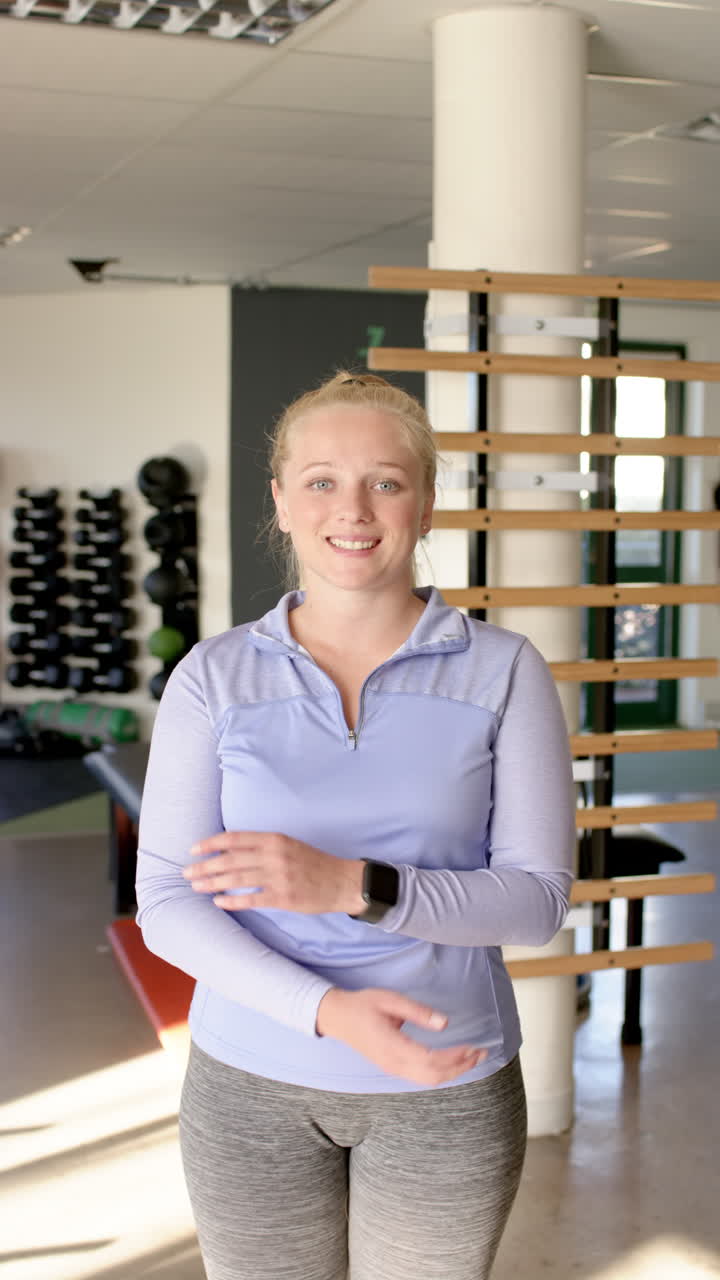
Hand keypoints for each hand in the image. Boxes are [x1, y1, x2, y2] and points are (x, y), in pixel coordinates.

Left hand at [183, 831, 365, 914]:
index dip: (211, 843)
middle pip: (230, 859)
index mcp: (274, 839)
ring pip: (237, 879)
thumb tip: (229, 850)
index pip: (234, 838)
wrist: (341, 881)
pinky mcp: (283, 897)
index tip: (193, 850)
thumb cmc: (312, 863)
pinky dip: (232, 901)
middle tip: (186, 873)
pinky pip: (251, 899)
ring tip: (196, 887)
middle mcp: (274, 855)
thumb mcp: (288, 845)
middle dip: (204, 866)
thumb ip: (262, 846)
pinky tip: (218, 902)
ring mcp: (278, 876)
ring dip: (212, 883)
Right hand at [316, 988, 487, 1086]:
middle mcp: (394, 1063)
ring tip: (472, 1058)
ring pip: (428, 1080)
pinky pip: (421, 1077)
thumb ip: (417, 1012)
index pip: (431, 1060)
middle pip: (434, 1076)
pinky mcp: (392, 1067)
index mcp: (393, 1046)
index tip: (473, 1046)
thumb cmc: (363, 1005)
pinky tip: (452, 1062)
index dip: (455, 1057)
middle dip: (460, 1067)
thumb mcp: (390, 1000)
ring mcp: (392, 1068)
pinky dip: (441, 1072)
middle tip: (481, 1053)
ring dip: (453, 1072)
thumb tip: (445, 1023)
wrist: (336, 1017)